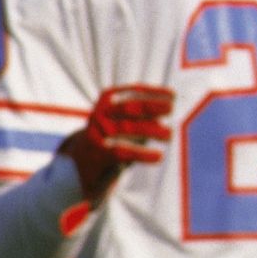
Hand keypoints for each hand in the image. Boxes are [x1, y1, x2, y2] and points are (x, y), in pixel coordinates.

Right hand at [61, 84, 173, 198]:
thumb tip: (170, 108)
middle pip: (130, 108)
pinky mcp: (98, 154)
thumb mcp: (127, 121)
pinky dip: (143, 154)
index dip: (154, 92)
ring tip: (170, 134)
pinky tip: (159, 156)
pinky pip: (123, 152)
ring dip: (152, 130)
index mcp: (106, 100)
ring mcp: (96, 133)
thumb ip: (144, 114)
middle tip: (172, 109)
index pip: (132, 91)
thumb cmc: (113, 138)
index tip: (173, 94)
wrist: (83, 166)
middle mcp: (99, 114)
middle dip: (153, 107)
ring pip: (127, 128)